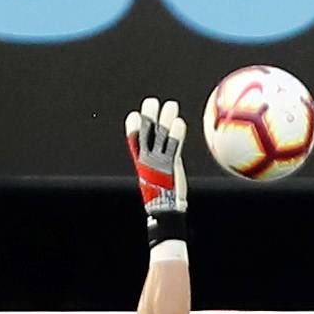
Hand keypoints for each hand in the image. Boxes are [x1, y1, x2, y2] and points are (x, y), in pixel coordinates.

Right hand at [127, 93, 188, 243]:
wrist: (165, 211)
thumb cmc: (165, 198)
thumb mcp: (161, 179)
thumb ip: (164, 164)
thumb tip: (172, 157)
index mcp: (141, 162)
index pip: (135, 141)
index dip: (133, 128)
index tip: (134, 115)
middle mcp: (147, 159)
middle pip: (145, 133)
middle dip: (147, 117)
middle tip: (151, 102)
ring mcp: (157, 161)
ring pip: (159, 136)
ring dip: (164, 118)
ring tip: (170, 105)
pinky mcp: (169, 165)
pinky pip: (172, 146)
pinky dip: (176, 134)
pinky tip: (180, 122)